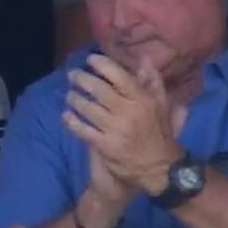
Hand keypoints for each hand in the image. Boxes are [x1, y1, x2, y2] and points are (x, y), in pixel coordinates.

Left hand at [63, 53, 188, 197]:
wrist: (159, 169)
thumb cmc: (159, 134)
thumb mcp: (162, 106)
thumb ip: (153, 82)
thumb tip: (145, 59)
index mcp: (143, 100)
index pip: (120, 77)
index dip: (103, 65)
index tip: (90, 59)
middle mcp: (128, 112)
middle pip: (99, 90)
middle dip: (82, 79)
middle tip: (72, 74)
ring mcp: (115, 130)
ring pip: (88, 109)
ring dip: (75, 99)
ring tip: (70, 94)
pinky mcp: (104, 146)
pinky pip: (83, 130)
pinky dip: (71, 122)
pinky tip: (66, 115)